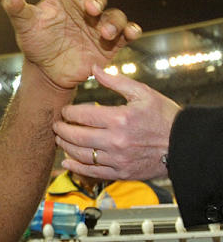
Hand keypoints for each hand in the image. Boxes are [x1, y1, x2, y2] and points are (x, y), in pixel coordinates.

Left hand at [1, 0, 140, 88]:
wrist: (47, 71)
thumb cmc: (35, 43)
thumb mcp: (24, 25)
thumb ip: (16, 7)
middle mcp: (86, 10)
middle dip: (97, 1)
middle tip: (91, 9)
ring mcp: (99, 26)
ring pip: (115, 16)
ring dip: (114, 21)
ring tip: (105, 32)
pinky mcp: (110, 44)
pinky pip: (126, 34)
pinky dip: (132, 31)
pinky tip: (131, 33)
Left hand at [53, 65, 180, 179]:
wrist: (185, 145)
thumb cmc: (165, 117)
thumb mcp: (143, 93)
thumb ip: (116, 81)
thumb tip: (94, 68)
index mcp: (119, 119)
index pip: (82, 115)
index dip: (68, 113)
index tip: (65, 111)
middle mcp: (116, 141)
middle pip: (76, 136)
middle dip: (62, 130)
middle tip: (57, 125)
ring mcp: (118, 159)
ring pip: (81, 155)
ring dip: (65, 147)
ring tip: (60, 140)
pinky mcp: (122, 173)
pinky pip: (93, 172)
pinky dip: (77, 167)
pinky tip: (67, 161)